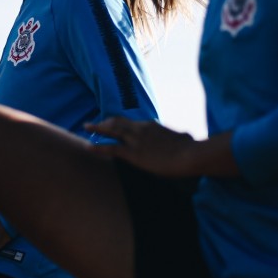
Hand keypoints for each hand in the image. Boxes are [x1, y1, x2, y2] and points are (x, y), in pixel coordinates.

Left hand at [86, 118, 238, 177]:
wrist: (190, 155)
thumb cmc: (191, 149)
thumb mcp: (184, 138)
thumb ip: (179, 137)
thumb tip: (185, 136)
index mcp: (152, 126)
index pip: (132, 124)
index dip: (120, 124)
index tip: (112, 125)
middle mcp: (141, 129)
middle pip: (118, 122)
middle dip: (104, 122)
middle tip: (92, 123)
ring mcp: (136, 140)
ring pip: (112, 130)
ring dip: (97, 128)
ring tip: (86, 127)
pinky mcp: (133, 153)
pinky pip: (111, 148)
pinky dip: (98, 147)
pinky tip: (88, 147)